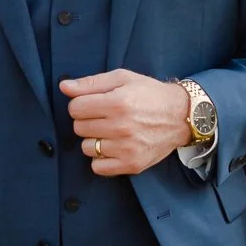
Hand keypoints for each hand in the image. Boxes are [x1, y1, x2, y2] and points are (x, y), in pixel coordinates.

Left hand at [62, 69, 192, 175]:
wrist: (181, 116)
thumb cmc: (149, 94)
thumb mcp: (123, 78)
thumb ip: (91, 83)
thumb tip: (64, 87)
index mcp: (118, 102)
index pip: (75, 108)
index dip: (82, 104)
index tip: (94, 103)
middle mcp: (122, 126)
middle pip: (78, 128)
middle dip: (88, 120)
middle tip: (105, 116)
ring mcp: (127, 148)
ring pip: (86, 148)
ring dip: (94, 140)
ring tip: (111, 131)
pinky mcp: (132, 164)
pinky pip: (98, 167)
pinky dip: (101, 158)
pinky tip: (114, 147)